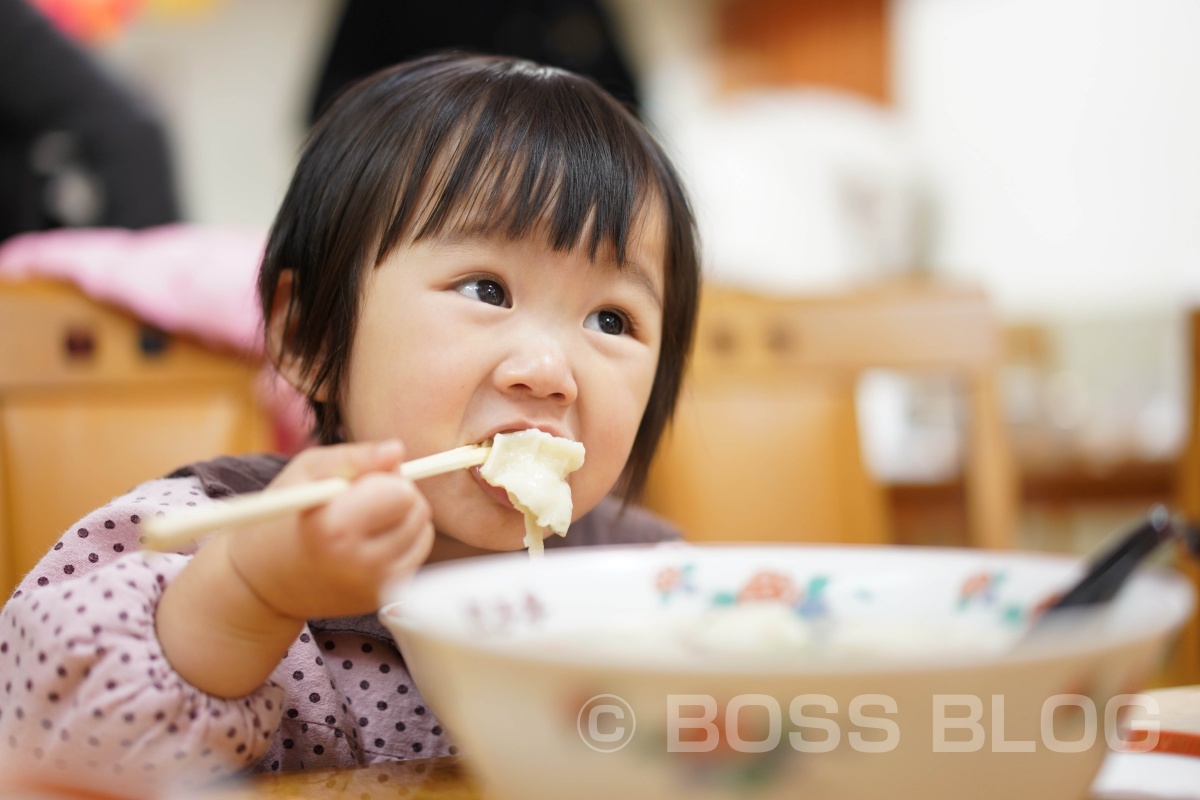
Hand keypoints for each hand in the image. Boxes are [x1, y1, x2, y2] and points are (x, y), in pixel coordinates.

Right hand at [225, 439, 434, 620]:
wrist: (263, 584)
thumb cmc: (284, 518)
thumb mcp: (307, 471)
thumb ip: (354, 456)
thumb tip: (397, 450)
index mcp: (334, 529)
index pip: (402, 492)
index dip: (384, 478)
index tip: (360, 482)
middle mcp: (358, 564)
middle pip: (417, 511)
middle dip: (396, 496)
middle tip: (361, 501)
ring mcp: (373, 587)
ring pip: (423, 532)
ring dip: (402, 519)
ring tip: (363, 522)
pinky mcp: (382, 599)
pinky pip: (415, 556)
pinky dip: (401, 543)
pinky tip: (369, 543)